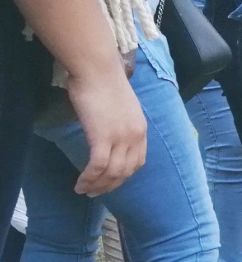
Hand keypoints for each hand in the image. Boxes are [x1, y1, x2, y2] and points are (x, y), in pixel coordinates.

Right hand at [67, 64, 146, 196]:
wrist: (97, 70)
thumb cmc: (104, 83)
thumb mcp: (121, 107)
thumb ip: (120, 123)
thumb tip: (108, 132)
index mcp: (141, 129)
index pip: (137, 161)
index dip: (124, 175)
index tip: (111, 182)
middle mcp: (135, 136)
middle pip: (126, 171)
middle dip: (110, 185)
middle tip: (95, 192)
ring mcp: (120, 138)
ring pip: (112, 173)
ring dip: (97, 185)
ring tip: (84, 190)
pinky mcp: (102, 137)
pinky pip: (97, 166)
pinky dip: (88, 178)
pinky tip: (79, 184)